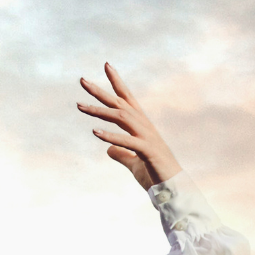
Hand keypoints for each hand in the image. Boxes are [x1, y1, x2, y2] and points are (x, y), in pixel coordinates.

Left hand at [77, 63, 182, 189]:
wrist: (174, 189)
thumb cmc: (155, 174)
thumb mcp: (133, 163)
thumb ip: (121, 154)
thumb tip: (109, 149)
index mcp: (141, 126)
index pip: (126, 99)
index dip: (116, 82)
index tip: (106, 65)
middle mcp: (144, 126)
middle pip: (119, 104)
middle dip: (100, 91)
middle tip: (82, 81)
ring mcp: (146, 137)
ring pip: (121, 118)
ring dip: (99, 111)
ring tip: (80, 106)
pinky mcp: (148, 150)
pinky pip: (127, 141)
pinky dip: (111, 136)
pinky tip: (95, 132)